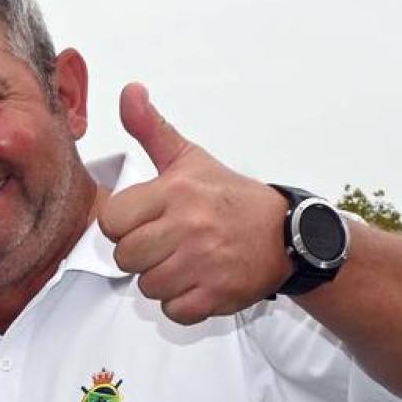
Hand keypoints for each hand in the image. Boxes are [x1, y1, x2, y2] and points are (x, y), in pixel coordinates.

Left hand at [97, 84, 291, 324]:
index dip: (124, 226)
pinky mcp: (218, 295)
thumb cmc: (229, 197)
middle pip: (125, 259)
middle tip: (168, 244)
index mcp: (175, 192)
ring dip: (161, 281)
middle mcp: (189, 227)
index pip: (113, 222)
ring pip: (147, 287)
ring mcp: (204, 263)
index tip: (146, 221)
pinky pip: (173, 312)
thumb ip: (151, 129)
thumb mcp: (189, 159)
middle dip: (141, 256)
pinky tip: (198, 283)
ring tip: (185, 262)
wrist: (288, 234)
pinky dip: (182, 304)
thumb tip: (129, 90)